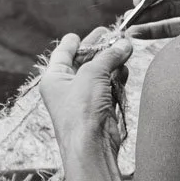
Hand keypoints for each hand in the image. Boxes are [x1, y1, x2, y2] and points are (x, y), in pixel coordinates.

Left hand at [39, 32, 133, 155]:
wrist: (91, 146)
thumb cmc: (81, 111)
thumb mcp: (92, 73)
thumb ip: (108, 56)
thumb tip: (123, 44)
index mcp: (54, 78)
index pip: (63, 53)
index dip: (74, 42)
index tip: (81, 34)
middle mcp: (66, 89)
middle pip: (83, 62)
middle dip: (100, 49)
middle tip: (113, 36)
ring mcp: (83, 100)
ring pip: (99, 74)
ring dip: (112, 63)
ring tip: (125, 49)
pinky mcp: (99, 109)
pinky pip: (108, 88)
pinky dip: (117, 78)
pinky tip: (125, 69)